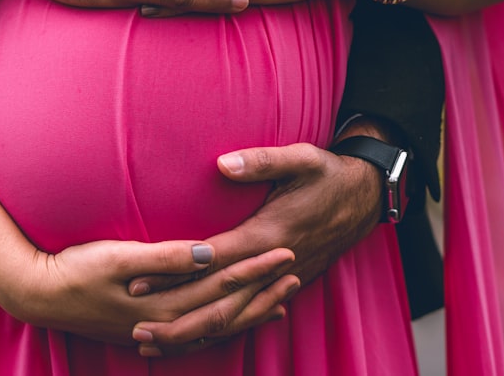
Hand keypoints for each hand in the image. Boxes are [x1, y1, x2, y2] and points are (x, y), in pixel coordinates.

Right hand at [0, 239, 298, 346]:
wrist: (38, 295)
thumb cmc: (76, 268)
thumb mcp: (117, 256)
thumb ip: (167, 257)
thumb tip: (211, 253)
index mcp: (164, 302)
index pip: (222, 284)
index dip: (255, 267)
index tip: (284, 249)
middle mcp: (167, 323)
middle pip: (228, 308)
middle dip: (263, 289)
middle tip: (295, 269)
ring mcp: (158, 331)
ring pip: (219, 326)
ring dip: (252, 310)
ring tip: (283, 296)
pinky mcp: (150, 332)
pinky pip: (200, 335)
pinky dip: (227, 327)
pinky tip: (242, 317)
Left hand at [128, 125, 385, 355]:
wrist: (366, 197)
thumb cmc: (328, 174)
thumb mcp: (300, 158)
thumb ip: (261, 162)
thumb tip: (222, 164)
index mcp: (268, 234)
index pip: (211, 261)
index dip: (175, 274)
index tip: (138, 281)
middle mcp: (272, 265)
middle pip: (219, 304)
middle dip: (178, 321)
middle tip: (137, 330)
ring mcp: (282, 280)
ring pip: (234, 318)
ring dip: (195, 333)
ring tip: (156, 343)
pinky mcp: (288, 285)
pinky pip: (250, 316)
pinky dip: (223, 331)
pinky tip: (199, 340)